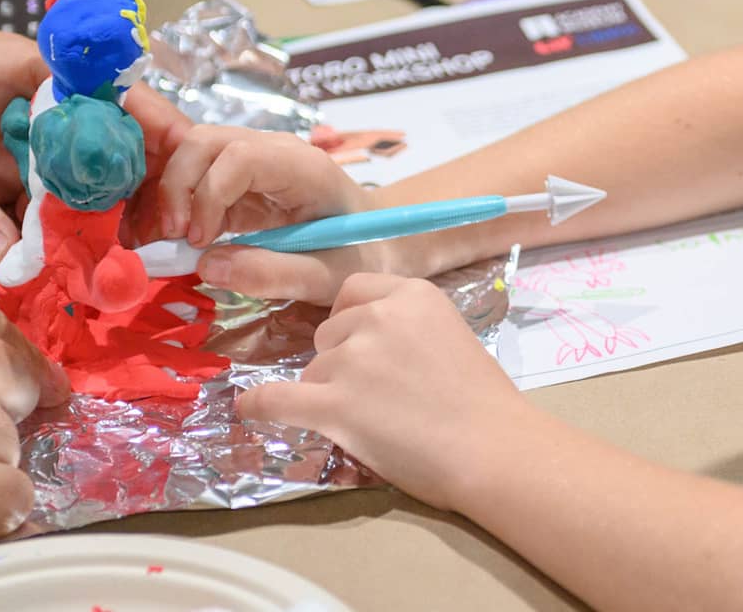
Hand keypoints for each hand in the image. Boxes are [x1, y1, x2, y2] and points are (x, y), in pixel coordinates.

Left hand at [0, 33, 190, 274]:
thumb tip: (5, 259)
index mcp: (11, 71)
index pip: (100, 91)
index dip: (145, 127)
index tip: (182, 170)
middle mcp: (18, 114)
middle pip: (95, 151)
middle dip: (128, 194)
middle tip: (162, 243)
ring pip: (66, 197)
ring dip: (90, 234)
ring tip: (124, 276)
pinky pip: (25, 229)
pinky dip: (46, 256)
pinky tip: (70, 287)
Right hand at [142, 124, 397, 303]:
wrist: (382, 241)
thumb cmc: (364, 254)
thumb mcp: (330, 276)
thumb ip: (275, 274)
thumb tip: (207, 266)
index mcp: (304, 168)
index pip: (239, 156)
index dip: (208, 193)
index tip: (198, 241)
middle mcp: (275, 152)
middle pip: (205, 141)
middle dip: (177, 185)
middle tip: (172, 238)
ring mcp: (254, 161)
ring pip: (192, 151)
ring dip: (168, 190)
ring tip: (163, 239)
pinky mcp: (239, 181)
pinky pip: (195, 175)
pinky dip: (173, 200)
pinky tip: (169, 236)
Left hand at [237, 274, 525, 509]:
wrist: (494, 449)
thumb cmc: (482, 402)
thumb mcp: (449, 335)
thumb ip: (405, 327)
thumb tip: (360, 345)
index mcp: (412, 293)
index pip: (351, 293)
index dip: (352, 322)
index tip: (366, 347)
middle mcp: (379, 317)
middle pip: (329, 333)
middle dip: (342, 360)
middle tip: (382, 395)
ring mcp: (353, 359)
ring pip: (314, 370)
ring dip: (331, 393)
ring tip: (376, 421)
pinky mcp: (334, 404)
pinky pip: (278, 399)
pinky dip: (260, 405)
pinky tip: (247, 408)